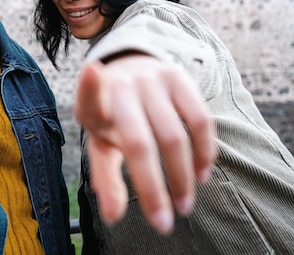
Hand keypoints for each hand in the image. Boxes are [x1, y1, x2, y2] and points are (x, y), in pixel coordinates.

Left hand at [74, 54, 215, 233]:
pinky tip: (201, 174)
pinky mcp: (179, 77)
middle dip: (153, 188)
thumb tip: (112, 217)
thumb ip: (105, 178)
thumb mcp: (101, 143)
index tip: (92, 73)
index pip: (89, 98)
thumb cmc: (113, 118)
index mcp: (94, 104)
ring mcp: (151, 79)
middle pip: (139, 143)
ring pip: (175, 136)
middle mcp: (121, 86)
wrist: (132, 71)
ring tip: (185, 204)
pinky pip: (200, 120)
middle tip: (166, 223)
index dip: (89, 87)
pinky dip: (204, 152)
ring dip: (183, 177)